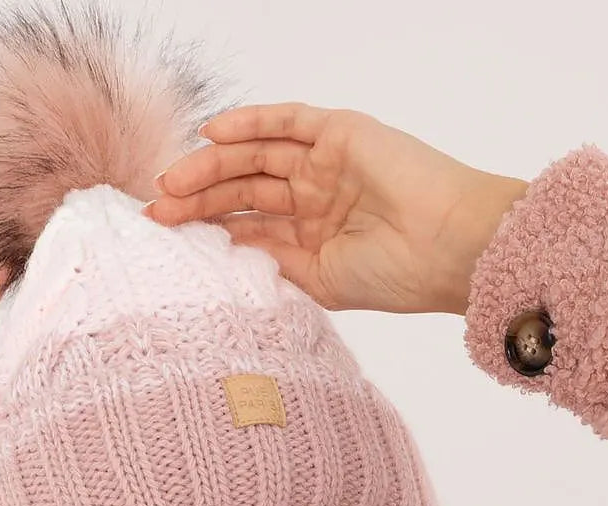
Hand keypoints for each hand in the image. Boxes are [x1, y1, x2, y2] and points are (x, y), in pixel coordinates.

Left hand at [144, 102, 528, 316]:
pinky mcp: (341, 133)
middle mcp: (316, 198)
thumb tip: (223, 251)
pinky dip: (249, 122)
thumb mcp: (321, 281)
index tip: (164, 237)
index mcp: (313, 239)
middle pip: (243, 189)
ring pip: (256, 156)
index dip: (205, 228)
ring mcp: (328, 164)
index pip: (247, 225)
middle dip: (198, 198)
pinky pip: (286, 121)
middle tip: (157, 209)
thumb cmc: (399, 276)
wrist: (449, 249)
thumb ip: (275, 263)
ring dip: (212, 165)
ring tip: (172, 182)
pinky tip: (212, 134)